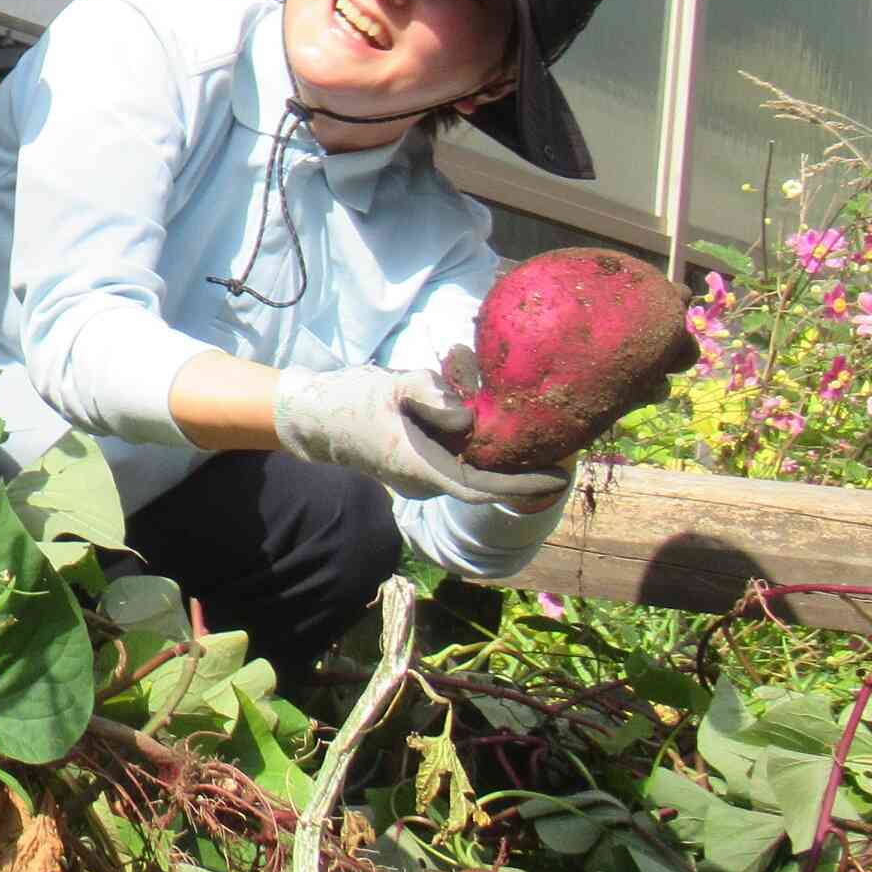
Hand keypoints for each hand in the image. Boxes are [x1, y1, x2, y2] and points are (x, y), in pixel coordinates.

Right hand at [270, 362, 570, 509]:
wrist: (311, 418)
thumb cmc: (348, 402)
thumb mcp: (391, 384)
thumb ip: (432, 392)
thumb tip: (469, 412)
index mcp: (419, 468)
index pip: (481, 487)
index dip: (521, 486)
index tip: (556, 478)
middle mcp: (425, 480)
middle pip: (484, 476)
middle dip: (520, 463)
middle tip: (560, 441)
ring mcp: (421, 475)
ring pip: (471, 465)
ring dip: (498, 448)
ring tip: (532, 425)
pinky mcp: (418, 463)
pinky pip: (458, 458)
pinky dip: (478, 443)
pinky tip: (493, 418)